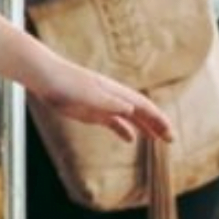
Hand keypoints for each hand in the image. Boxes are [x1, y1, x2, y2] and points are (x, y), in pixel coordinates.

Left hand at [30, 60, 175, 144]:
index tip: (170, 133)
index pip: (144, 107)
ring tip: (158, 140)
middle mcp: (113, 98)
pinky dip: (123, 130)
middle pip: (141, 113)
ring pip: (129, 118)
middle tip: (172, 140)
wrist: (46, 77)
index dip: (158, 119)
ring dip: (144, 128)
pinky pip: (112, 122)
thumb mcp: (90, 95)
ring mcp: (103, 105)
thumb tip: (132, 109)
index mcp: (116, 93)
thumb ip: (110, 103)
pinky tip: (130, 139)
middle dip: (157, 126)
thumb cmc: (68, 83)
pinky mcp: (91, 111)